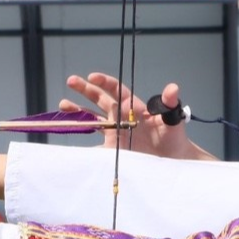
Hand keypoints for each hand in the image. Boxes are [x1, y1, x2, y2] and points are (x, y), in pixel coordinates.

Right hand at [59, 72, 216, 161]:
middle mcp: (122, 117)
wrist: (173, 162)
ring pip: (93, 118)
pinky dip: (82, 142)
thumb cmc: (174, 138)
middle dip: (85, 89)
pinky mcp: (113, 148)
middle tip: (71, 80)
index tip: (92, 77)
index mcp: (134, 106)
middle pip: (100, 99)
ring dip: (78, 112)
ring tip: (63, 106)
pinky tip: (71, 137)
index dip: (105, 82)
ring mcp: (115, 132)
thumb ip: (170, 104)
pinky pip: (94, 143)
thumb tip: (172, 88)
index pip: (117, 90)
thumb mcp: (174, 120)